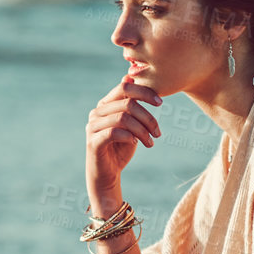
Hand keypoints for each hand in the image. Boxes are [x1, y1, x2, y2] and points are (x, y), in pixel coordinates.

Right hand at [85, 76, 162, 191]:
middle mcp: (97, 112)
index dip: (144, 92)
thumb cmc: (120, 148)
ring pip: (123, 118)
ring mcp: (93, 127)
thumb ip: (131, 105)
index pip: (125, 88)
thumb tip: (131, 78)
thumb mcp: (131, 125)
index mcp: (106, 104)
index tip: (161, 103)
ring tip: (151, 142)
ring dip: (142, 130)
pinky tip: (137, 143)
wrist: (108, 174)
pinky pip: (114, 132)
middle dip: (148, 116)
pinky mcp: (93, 142)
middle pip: (127, 103)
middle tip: (158, 132)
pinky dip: (130, 136)